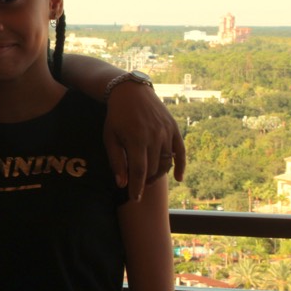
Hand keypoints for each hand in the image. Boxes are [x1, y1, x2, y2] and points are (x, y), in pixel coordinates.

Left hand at [104, 82, 185, 200]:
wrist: (131, 92)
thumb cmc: (117, 116)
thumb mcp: (110, 137)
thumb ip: (116, 161)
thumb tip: (121, 184)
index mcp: (136, 140)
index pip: (139, 171)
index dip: (137, 187)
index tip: (135, 198)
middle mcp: (154, 137)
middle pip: (153, 168)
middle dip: (146, 181)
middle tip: (138, 185)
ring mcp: (166, 132)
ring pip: (166, 162)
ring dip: (159, 174)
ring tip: (149, 179)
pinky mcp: (173, 128)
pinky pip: (181, 151)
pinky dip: (180, 165)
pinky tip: (178, 178)